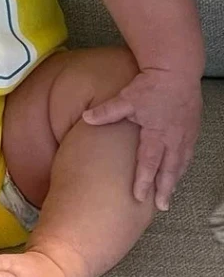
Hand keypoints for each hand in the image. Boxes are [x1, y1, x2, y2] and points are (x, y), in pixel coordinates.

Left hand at [82, 68, 201, 211]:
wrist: (177, 70)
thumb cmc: (150, 85)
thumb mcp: (125, 98)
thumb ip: (106, 111)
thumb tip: (85, 118)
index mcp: (156, 134)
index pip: (149, 163)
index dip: (144, 181)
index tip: (139, 198)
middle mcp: (174, 138)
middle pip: (169, 169)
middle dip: (164, 189)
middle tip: (161, 206)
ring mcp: (185, 134)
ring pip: (181, 162)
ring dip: (175, 179)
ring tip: (169, 193)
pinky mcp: (192, 127)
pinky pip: (188, 152)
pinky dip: (183, 164)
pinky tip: (178, 169)